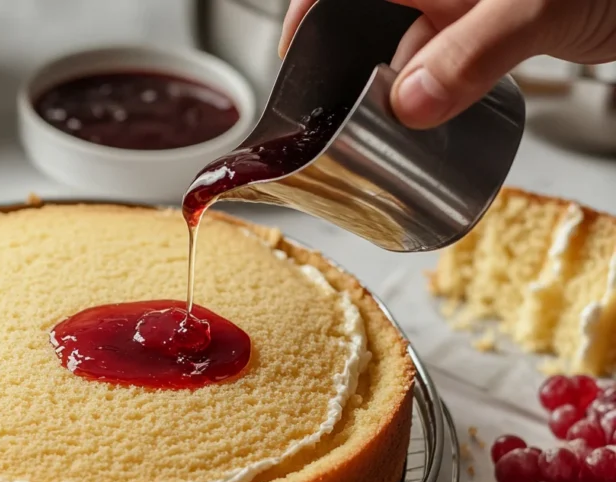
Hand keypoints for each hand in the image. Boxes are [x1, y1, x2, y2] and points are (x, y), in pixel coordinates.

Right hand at [279, 0, 615, 128]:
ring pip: (404, 46)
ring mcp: (463, 6)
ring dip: (394, 86)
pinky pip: (439, 64)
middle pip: (368, 18)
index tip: (293, 58)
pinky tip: (430, 117)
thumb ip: (471, 54)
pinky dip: (429, 92)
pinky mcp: (486, 32)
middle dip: (350, 63)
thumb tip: (409, 103)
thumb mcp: (534, 8)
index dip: (307, 15)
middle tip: (339, 109)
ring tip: (384, 124)